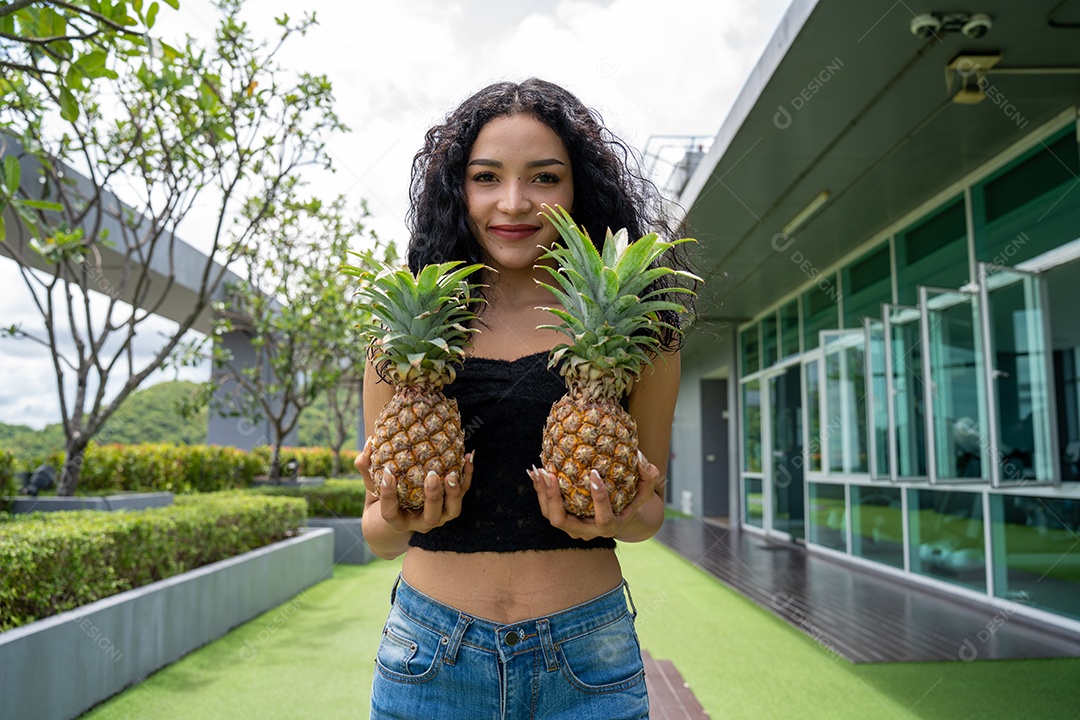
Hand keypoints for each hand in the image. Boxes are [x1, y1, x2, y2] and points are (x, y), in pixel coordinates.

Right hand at [355, 439, 473, 533]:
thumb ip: (367, 467)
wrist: (403, 513)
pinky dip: (467, 475)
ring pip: (452, 510)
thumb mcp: (371, 485)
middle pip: (430, 517)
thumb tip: (369, 444)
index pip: (390, 513)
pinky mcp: (452, 504)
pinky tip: (469, 456)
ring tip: (452, 472)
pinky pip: (463, 491)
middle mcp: (421, 522)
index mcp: (398, 520)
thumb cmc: (385, 497)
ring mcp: (439, 515)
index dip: (388, 495)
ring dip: (454, 491)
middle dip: (433, 497)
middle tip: (432, 476)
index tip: (388, 473)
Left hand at [528, 450, 660, 540]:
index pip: (604, 518)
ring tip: (539, 470)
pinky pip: (547, 507)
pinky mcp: (563, 519)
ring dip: (543, 493)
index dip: (599, 499)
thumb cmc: (631, 502)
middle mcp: (587, 531)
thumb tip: (640, 458)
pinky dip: (540, 491)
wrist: (619, 519)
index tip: (595, 474)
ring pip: (551, 516)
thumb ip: (649, 477)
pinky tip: (535, 471)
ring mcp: (572, 528)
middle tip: (550, 475)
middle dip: (554, 499)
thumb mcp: (645, 492)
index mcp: (609, 526)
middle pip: (563, 522)